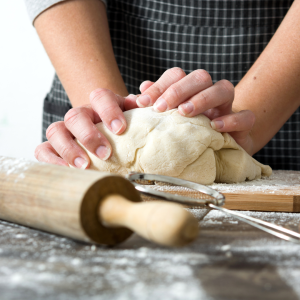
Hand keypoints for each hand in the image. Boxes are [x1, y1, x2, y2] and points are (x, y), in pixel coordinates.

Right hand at [35, 89, 137, 167]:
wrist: (106, 136)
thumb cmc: (121, 130)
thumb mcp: (134, 119)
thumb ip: (140, 109)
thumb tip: (144, 101)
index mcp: (101, 106)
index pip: (101, 96)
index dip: (109, 110)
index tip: (120, 129)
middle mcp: (81, 115)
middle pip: (75, 115)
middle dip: (89, 135)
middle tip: (105, 153)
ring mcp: (65, 131)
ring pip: (55, 131)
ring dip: (69, 149)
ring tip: (85, 165)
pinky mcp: (53, 147)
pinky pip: (43, 150)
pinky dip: (52, 160)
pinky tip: (68, 170)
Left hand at [136, 67, 254, 153]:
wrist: (220, 152)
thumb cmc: (190, 134)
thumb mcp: (169, 121)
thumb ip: (156, 106)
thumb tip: (140, 91)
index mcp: (191, 92)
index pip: (177, 75)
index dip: (159, 86)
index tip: (143, 102)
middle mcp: (210, 95)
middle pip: (200, 76)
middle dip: (178, 89)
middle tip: (161, 108)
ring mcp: (228, 108)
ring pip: (224, 89)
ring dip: (203, 98)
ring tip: (185, 112)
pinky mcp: (243, 126)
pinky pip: (245, 116)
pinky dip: (232, 119)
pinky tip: (214, 126)